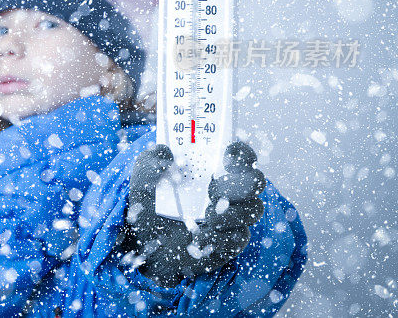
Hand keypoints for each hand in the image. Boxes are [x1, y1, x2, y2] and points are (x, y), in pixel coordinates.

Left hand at [121, 142, 264, 287]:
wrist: (146, 247)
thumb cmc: (150, 209)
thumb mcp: (143, 182)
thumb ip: (150, 162)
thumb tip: (165, 151)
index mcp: (212, 172)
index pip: (240, 156)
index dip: (241, 151)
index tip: (226, 153)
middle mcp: (228, 193)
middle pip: (255, 181)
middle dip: (240, 183)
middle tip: (214, 190)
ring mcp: (233, 218)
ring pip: (253, 209)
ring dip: (230, 213)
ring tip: (206, 217)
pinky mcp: (231, 243)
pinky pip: (239, 238)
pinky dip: (218, 237)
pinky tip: (198, 238)